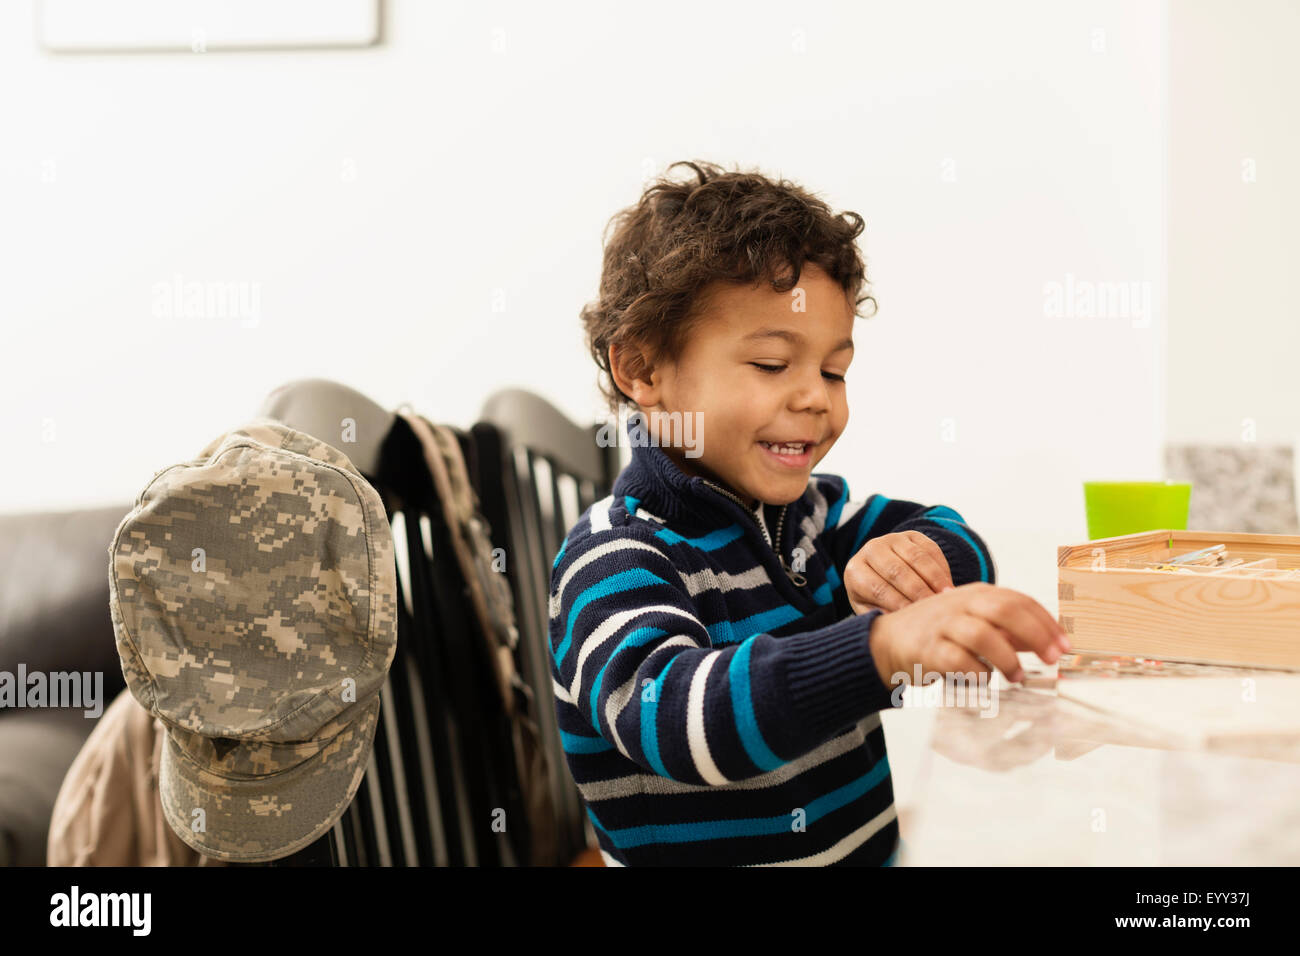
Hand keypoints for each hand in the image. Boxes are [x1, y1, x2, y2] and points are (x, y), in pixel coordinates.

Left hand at [845, 531, 953, 613]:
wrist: (882, 571)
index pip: (877, 589)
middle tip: (934, 608)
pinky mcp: (912, 535)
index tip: (915, 619)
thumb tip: (898, 622)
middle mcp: (871, 550)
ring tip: (946, 596)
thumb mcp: (871, 609)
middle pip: (897, 571)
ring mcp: (891, 539)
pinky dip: (941, 567)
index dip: (898, 604)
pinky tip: (948, 584)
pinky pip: (930, 549)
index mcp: (855, 571)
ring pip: (916, 557)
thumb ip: (880, 615)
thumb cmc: (876, 599)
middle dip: (918, 591)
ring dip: (934, 579)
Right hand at [866, 581, 1068, 687]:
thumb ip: (1008, 630)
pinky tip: (983, 679)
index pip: (1019, 600)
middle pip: (1004, 610)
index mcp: (976, 594)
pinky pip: (957, 660)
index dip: (1046, 622)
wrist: (885, 641)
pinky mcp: (926, 649)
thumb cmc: (937, 633)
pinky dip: (975, 672)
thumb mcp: (974, 622)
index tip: (1065, 645)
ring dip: (1007, 659)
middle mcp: (960, 604)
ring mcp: (942, 625)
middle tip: (1053, 659)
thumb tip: (1048, 643)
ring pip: (982, 634)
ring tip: (1017, 677)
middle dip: (1035, 634)